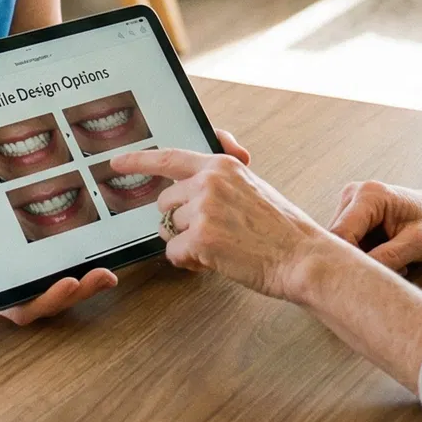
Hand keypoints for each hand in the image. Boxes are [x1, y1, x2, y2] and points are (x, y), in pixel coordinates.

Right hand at [0, 208, 117, 325]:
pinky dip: (79, 264)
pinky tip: (101, 253)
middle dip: (79, 292)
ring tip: (110, 272)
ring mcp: (24, 278)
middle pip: (50, 301)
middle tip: (105, 276)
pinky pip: (58, 268)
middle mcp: (12, 290)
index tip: (69, 284)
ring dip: (86, 283)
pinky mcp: (32, 260)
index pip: (23, 308)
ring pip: (59, 287)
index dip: (48, 301)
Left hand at [108, 141, 330, 302]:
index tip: (118, 163)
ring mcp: (203, 209)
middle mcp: (208, 182)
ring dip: (188, 244)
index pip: (170, 158)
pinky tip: (216, 261)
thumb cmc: (283, 229)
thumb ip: (220, 184)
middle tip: (209, 235)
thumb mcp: (252, 188)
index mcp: (221, 166)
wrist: (303, 256)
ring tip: (221, 248)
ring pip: (170, 230)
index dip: (139, 161)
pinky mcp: (201, 238)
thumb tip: (190, 192)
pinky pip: (175, 254)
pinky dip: (191, 263)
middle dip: (179, 222)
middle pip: (165, 203)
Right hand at [327, 181, 421, 270]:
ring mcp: (349, 202)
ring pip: (340, 243)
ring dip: (362, 259)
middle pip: (336, 239)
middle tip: (390, 272)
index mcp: (369, 195)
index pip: (341, 235)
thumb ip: (388, 258)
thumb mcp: (418, 244)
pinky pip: (346, 242)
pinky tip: (385, 257)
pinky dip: (364, 255)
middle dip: (357, 261)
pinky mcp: (350, 213)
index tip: (368, 280)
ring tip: (393, 264)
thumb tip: (360, 277)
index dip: (349, 261)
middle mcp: (353, 194)